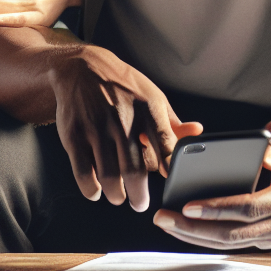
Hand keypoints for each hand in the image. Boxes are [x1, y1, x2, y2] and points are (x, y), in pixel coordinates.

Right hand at [49, 45, 201, 211]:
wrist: (81, 67)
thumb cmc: (122, 85)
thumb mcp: (151, 95)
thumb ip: (172, 121)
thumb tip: (197, 134)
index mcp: (146, 108)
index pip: (165, 146)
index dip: (170, 169)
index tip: (169, 181)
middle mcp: (121, 118)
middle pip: (134, 170)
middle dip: (139, 195)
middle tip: (139, 202)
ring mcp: (96, 127)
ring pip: (109, 176)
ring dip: (116, 195)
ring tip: (119, 196)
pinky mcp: (73, 135)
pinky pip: (83, 173)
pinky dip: (91, 190)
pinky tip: (96, 190)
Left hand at [152, 119, 270, 249]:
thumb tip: (265, 157)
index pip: (249, 208)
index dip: (217, 209)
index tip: (187, 205)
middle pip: (234, 233)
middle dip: (195, 228)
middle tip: (162, 217)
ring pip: (229, 243)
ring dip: (195, 236)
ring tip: (165, 222)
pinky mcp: (262, 240)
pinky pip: (230, 243)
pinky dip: (204, 237)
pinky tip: (180, 227)